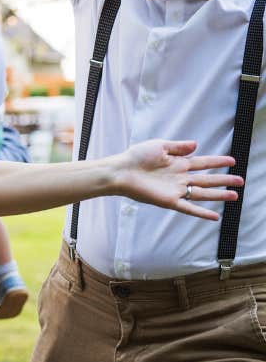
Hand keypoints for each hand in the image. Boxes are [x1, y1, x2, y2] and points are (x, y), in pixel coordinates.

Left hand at [113, 140, 239, 219]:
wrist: (120, 171)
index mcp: (178, 163)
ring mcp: (176, 190)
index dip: (217, 162)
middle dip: (224, 179)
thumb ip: (178, 147)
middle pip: (207, 179)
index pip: (203, 162)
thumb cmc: (136, 157)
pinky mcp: (169, 201)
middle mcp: (180, 177)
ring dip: (218, 195)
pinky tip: (215, 216)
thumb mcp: (159, 146)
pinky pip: (189, 208)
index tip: (232, 161)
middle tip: (240, 180)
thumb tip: (196, 144)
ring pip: (202, 193)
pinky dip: (201, 212)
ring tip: (234, 195)